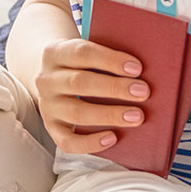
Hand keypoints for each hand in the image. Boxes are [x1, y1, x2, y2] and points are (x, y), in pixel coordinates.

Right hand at [35, 37, 152, 153]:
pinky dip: (91, 142)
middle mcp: (47, 80)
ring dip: (109, 115)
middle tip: (143, 92)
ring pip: (76, 112)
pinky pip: (68, 141)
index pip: (82, 53)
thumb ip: (106, 54)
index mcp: (55, 52)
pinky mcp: (51, 128)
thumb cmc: (81, 62)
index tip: (137, 68)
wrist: (52, 76)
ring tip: (136, 116)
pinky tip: (113, 137)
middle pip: (80, 83)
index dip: (110, 60)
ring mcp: (47, 106)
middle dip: (114, 88)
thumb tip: (139, 69)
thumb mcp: (86, 49)